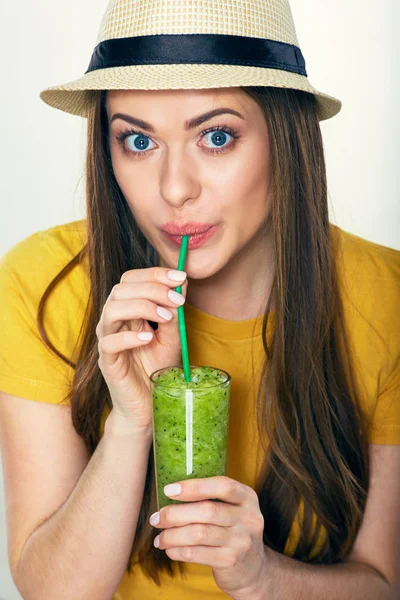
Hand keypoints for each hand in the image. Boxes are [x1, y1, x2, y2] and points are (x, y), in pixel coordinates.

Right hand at [96, 267, 187, 434]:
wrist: (151, 404)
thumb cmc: (159, 369)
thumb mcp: (172, 336)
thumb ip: (174, 311)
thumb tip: (182, 282)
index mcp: (128, 310)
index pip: (132, 279)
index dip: (154, 274)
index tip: (180, 276)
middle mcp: (115, 321)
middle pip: (121, 289)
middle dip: (152, 288)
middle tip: (177, 299)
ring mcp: (108, 340)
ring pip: (111, 310)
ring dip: (142, 307)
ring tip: (166, 318)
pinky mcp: (107, 361)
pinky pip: (109, 343)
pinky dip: (129, 337)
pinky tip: (149, 338)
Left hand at [149, 476, 267, 597]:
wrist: (253, 569)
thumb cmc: (232, 531)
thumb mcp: (233, 509)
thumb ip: (212, 498)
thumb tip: (171, 492)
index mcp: (247, 497)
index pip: (223, 486)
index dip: (194, 486)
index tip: (169, 490)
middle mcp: (249, 517)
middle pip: (207, 510)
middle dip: (175, 514)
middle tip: (156, 518)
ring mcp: (242, 541)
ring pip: (199, 533)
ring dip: (172, 535)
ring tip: (159, 537)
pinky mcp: (231, 561)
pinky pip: (197, 554)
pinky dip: (178, 550)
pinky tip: (169, 549)